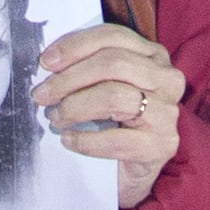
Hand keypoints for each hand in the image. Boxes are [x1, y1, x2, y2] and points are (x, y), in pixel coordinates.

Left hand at [36, 22, 188, 208]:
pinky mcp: (161, 146)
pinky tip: (68, 140)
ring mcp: (167, 113)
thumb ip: (90, 68)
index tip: (46, 61)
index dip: (76, 46)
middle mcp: (167, 79)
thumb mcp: (108, 85)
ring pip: (114, 96)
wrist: (133, 171)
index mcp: (154, 56)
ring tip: (55, 118)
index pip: (113, 37)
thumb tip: (50, 62)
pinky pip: (116, 139)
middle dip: (70, 78)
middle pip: (112, 64)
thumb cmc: (116, 122)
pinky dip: (85, 140)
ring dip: (75, 107)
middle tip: (42, 94)